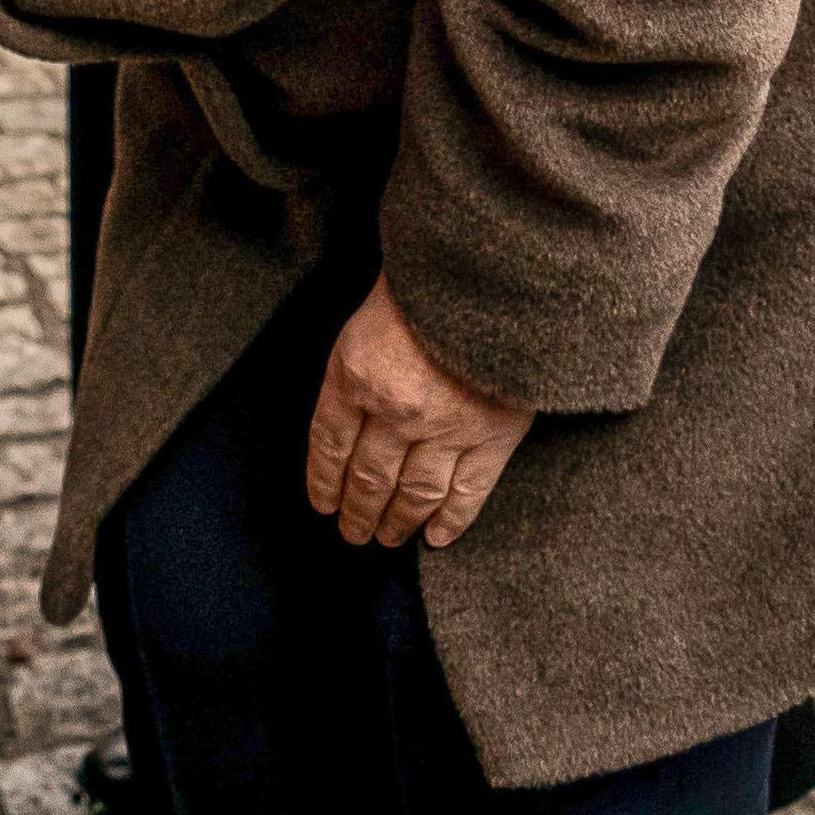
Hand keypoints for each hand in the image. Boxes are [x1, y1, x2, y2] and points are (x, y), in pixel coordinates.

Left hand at [304, 276, 535, 548]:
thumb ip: (355, 373)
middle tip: (353, 535)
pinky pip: (467, 492)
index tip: (322, 505)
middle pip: (368, 477)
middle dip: (358, 511)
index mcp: (355, 376)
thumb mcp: (365, 321)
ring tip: (387, 539)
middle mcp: (395, 410)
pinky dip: (451, 520)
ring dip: (398, 522)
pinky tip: (437, 539)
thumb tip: (348, 421)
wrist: (490, 275)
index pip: (329, 443)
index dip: (323, 480)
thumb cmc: (422, 289)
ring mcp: (445, 427)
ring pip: (414, 494)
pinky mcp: (492, 436)